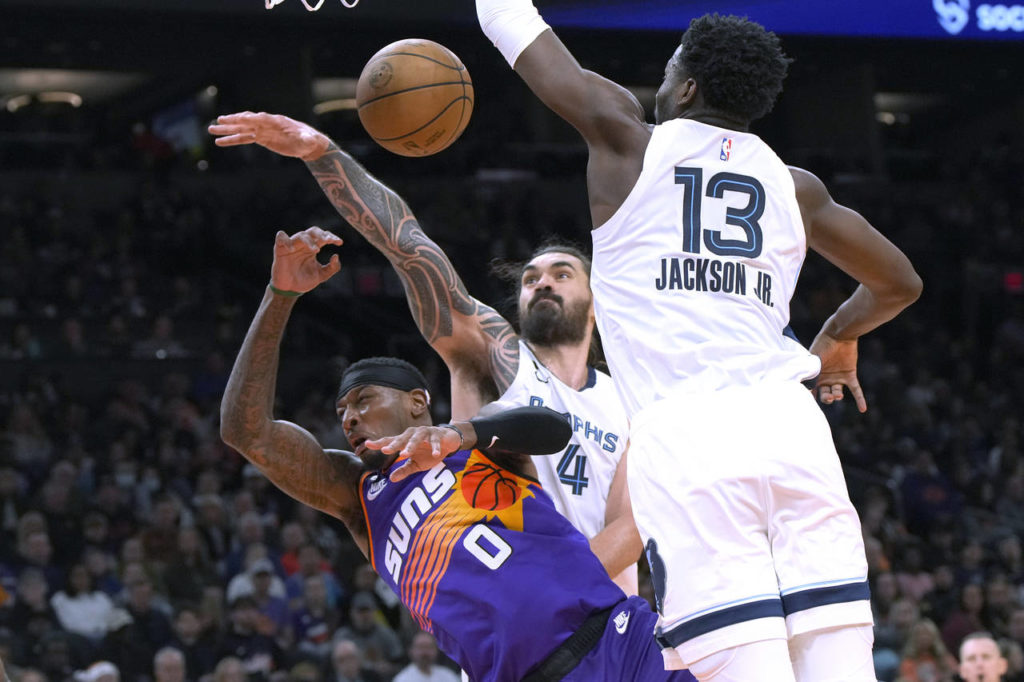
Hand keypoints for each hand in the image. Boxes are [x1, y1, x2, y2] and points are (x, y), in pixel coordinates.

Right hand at [208, 111, 330, 160]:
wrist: (307, 144)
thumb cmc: (308, 140)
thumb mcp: (308, 140)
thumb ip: (306, 138)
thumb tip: (308, 139)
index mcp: (276, 121)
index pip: (260, 118)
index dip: (250, 118)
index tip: (237, 118)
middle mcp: (266, 124)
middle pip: (247, 121)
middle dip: (233, 121)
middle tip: (217, 121)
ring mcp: (262, 131)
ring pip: (242, 129)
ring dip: (227, 130)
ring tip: (211, 130)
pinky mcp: (261, 138)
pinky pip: (244, 139)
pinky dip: (233, 140)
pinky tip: (221, 142)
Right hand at [271, 227, 342, 293]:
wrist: (290, 289)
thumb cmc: (304, 280)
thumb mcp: (322, 275)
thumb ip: (332, 268)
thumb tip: (336, 255)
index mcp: (314, 247)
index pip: (323, 237)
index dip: (332, 237)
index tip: (340, 243)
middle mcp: (303, 244)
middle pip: (313, 231)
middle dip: (322, 234)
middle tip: (329, 240)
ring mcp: (292, 245)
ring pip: (301, 235)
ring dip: (309, 241)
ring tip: (316, 250)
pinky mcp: (280, 249)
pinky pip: (281, 238)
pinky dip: (286, 240)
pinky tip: (292, 249)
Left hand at [366, 425, 464, 481]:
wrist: (449, 441)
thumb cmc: (429, 451)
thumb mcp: (416, 463)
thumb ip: (404, 470)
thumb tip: (391, 479)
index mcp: (405, 441)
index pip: (390, 441)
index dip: (379, 443)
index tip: (367, 444)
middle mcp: (413, 434)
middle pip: (401, 439)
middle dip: (393, 445)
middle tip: (385, 450)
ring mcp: (426, 433)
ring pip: (416, 438)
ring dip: (410, 445)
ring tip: (404, 454)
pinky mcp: (438, 435)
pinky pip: (436, 441)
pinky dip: (435, 447)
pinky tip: (435, 454)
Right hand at [808, 331, 866, 411]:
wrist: (838, 334)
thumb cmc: (823, 345)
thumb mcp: (813, 360)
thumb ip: (810, 372)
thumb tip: (806, 386)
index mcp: (815, 375)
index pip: (811, 390)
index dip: (810, 397)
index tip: (808, 402)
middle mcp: (826, 378)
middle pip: (825, 394)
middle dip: (826, 398)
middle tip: (829, 397)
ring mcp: (838, 377)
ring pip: (837, 393)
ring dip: (837, 396)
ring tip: (838, 395)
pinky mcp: (850, 375)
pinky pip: (855, 390)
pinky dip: (860, 399)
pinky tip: (863, 409)